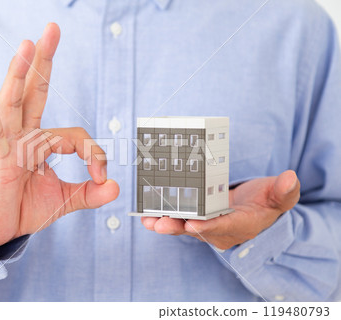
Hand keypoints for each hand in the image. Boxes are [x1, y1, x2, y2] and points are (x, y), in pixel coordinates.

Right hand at [0, 23, 119, 248]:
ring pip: (14, 102)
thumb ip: (89, 193)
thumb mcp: (64, 200)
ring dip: (21, 73)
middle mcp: (24, 135)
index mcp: (41, 142)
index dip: (94, 154)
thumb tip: (115, 187)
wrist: (1, 230)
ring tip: (27, 45)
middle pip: (34, 92)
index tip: (101, 177)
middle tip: (52, 29)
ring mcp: (8, 143)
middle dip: (44, 61)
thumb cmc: (26, 208)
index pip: (75, 136)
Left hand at [141, 170, 299, 249]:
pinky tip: (146, 214)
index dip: (208, 226)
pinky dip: (164, 216)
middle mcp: (220, 230)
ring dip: (165, 223)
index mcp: (241, 225)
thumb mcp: (279, 197)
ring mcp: (206, 225)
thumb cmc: (266, 202)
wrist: (255, 208)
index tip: (193, 224)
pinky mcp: (196, 218)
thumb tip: (290, 178)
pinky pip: (179, 219)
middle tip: (159, 222)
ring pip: (183, 226)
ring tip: (147, 220)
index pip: (224, 227)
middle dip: (177, 226)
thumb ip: (284, 191)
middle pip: (197, 229)